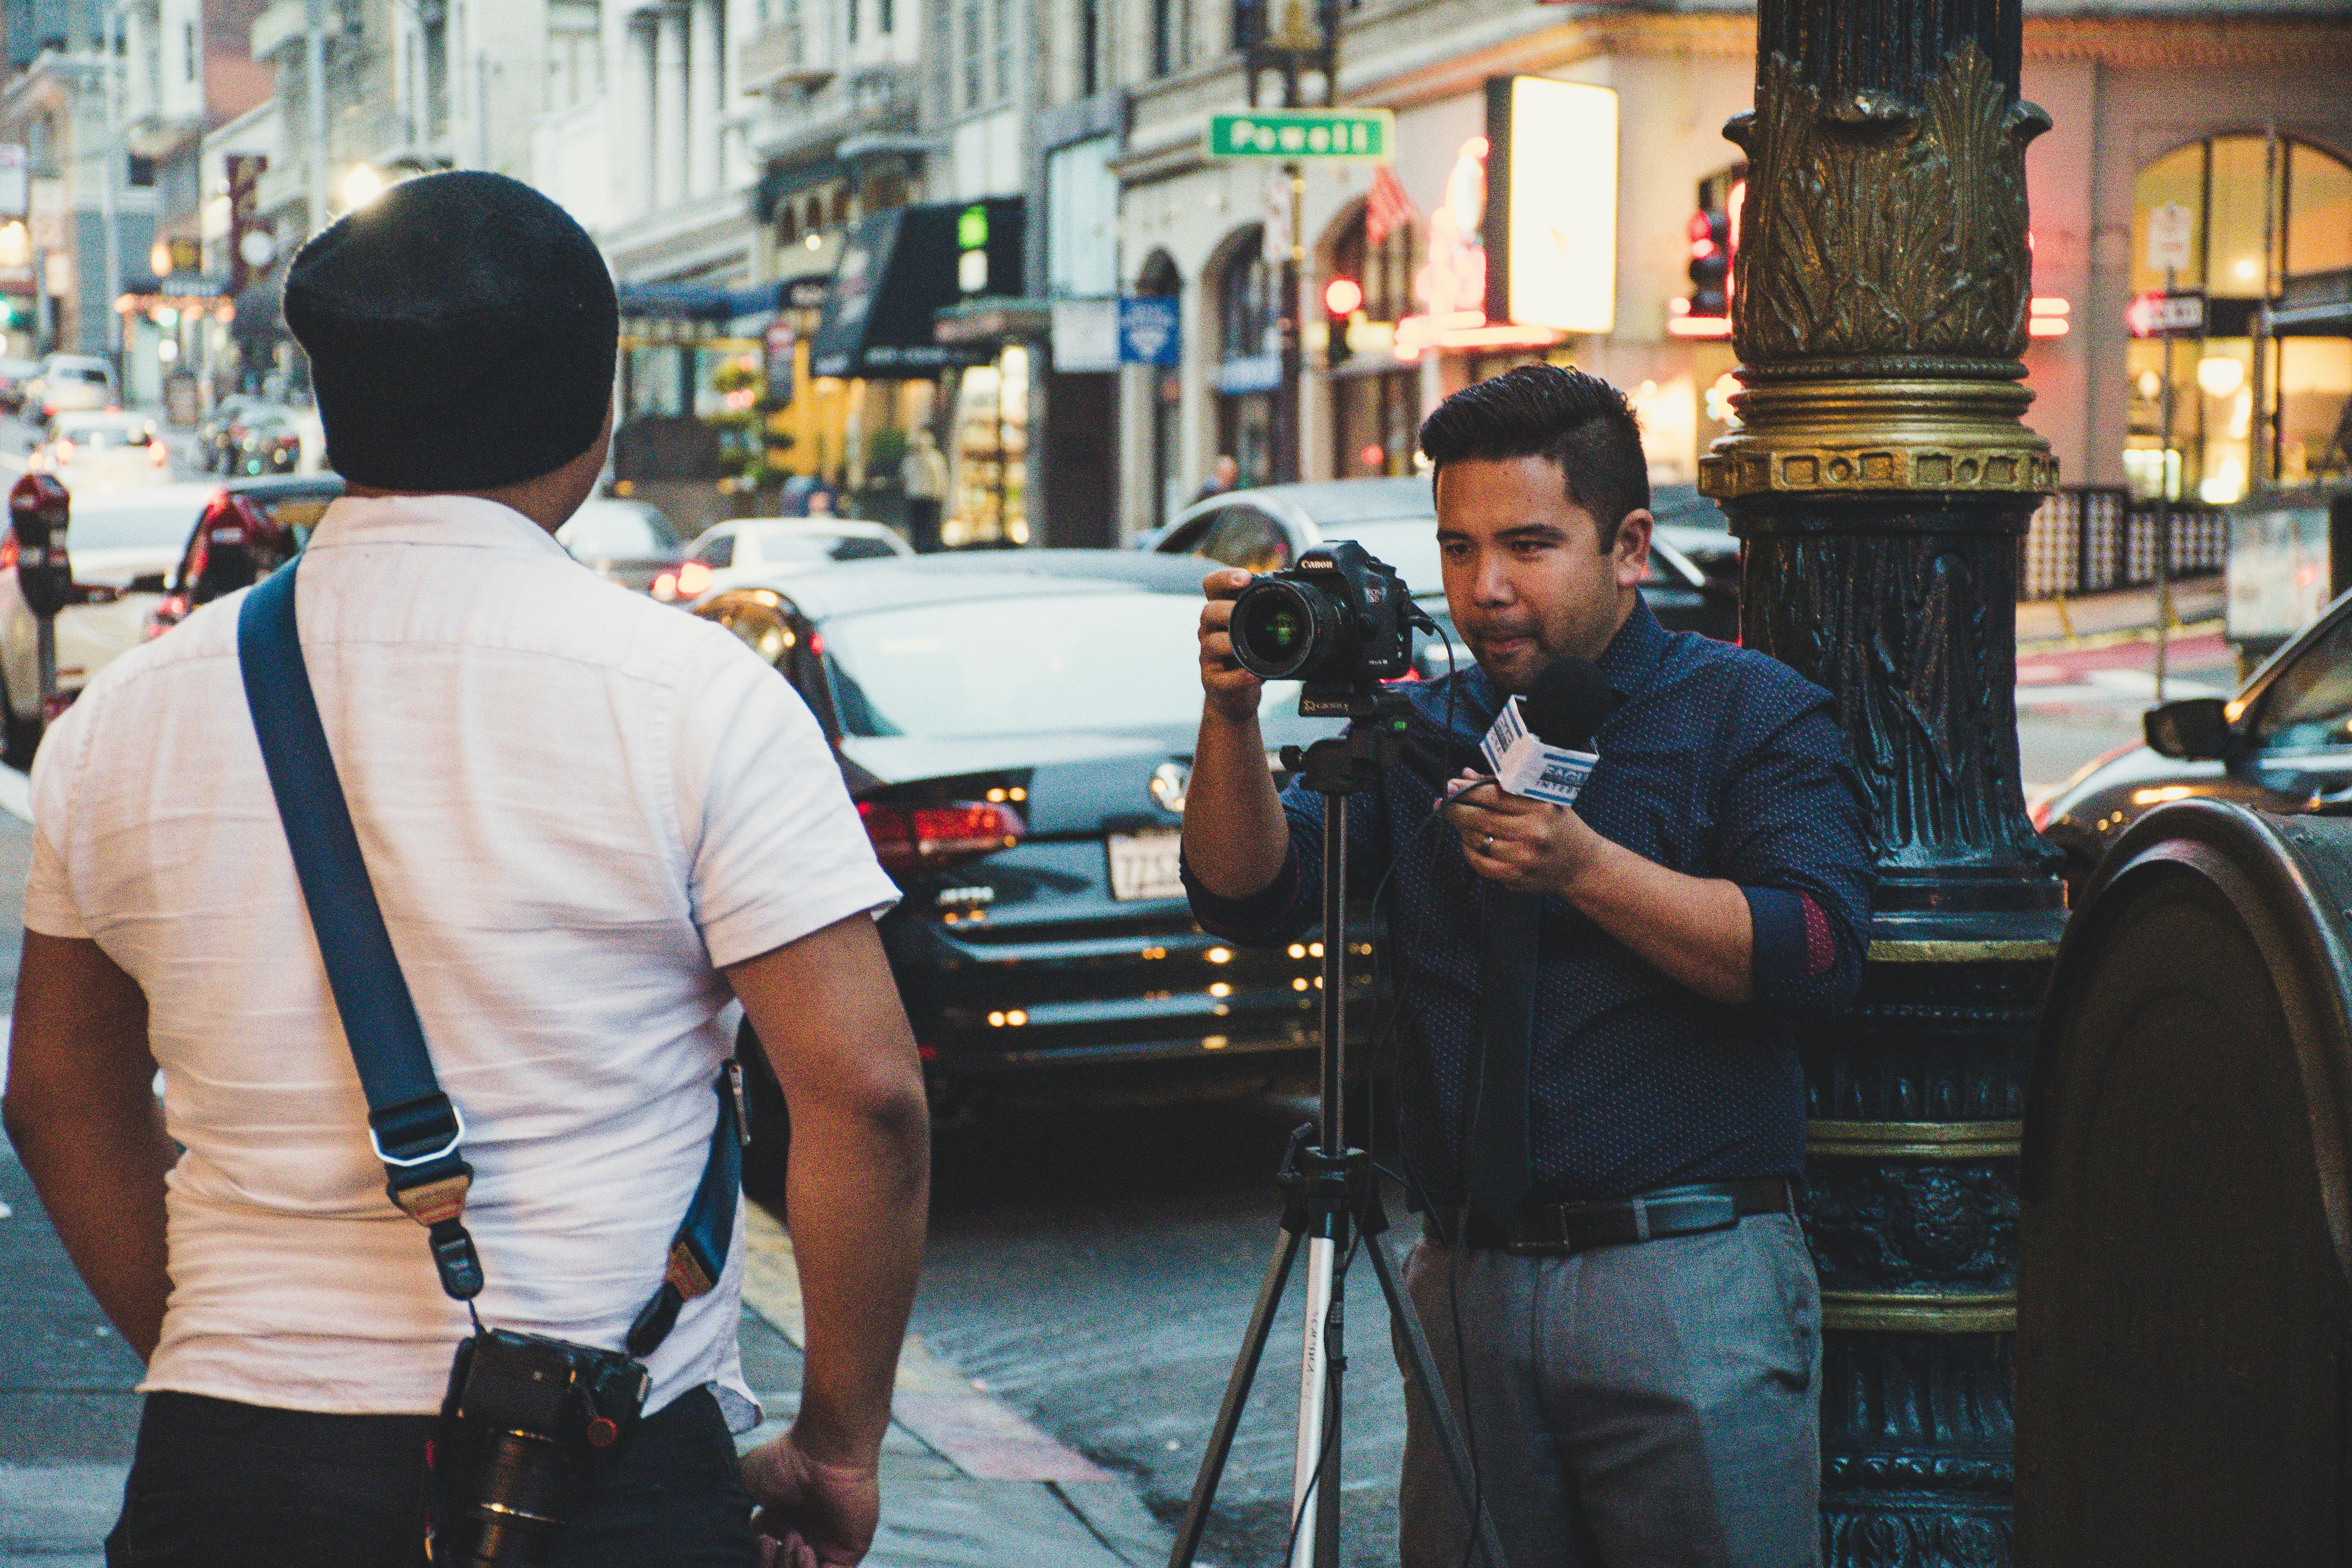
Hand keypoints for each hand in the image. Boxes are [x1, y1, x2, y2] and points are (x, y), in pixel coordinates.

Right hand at [742, 1432, 881, 1567]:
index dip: (756, 1558)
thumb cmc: (785, 1459)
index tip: (757, 1539)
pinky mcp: (847, 1552)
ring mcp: (825, 1547)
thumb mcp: (745, 1482)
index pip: (764, 1560)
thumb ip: (733, 1512)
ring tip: (794, 1539)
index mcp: (779, 1525)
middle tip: (771, 1541)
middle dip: (769, 1566)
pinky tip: (806, 1549)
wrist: (824, 1450)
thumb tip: (719, 1538)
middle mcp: (802, 1537)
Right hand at [1196, 567, 1262, 725]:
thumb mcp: (1257, 631)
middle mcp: (1210, 630)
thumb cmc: (1250, 656)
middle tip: (1241, 611)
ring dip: (1229, 643)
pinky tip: (1252, 675)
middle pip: (1208, 611)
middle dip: (1225, 609)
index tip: (1244, 578)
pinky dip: (1237, 677)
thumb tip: (1298, 589)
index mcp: (1221, 612)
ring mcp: (1208, 655)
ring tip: (1248, 648)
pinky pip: (1220, 678)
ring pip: (1211, 643)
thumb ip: (1266, 610)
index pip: (1212, 586)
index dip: (1224, 578)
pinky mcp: (1211, 680)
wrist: (1236, 695)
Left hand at [1441, 770, 1608, 896]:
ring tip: (1460, 821)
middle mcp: (1532, 832)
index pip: (1492, 794)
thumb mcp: (1542, 799)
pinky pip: (1480, 864)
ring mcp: (1523, 858)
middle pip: (1479, 818)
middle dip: (1455, 809)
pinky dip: (1469, 852)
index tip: (1449, 785)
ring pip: (1476, 840)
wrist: (1582, 866)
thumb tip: (1465, 775)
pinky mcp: (1516, 878)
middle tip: (1444, 803)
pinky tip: (1470, 843)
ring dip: (1462, 829)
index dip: (1465, 789)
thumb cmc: (1558, 826)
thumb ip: (1503, 786)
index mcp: (1540, 807)